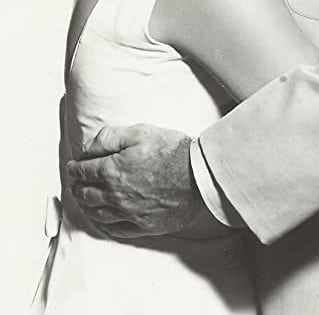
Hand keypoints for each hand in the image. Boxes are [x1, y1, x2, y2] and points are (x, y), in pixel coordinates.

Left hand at [66, 124, 203, 238]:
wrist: (199, 176)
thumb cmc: (173, 152)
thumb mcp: (140, 132)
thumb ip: (111, 137)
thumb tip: (90, 147)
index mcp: (113, 171)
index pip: (85, 171)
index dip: (76, 168)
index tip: (74, 166)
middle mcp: (116, 196)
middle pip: (87, 194)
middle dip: (78, 187)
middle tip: (75, 183)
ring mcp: (129, 214)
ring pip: (98, 214)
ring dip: (86, 206)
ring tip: (84, 201)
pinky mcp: (143, 226)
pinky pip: (116, 230)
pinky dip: (103, 225)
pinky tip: (102, 220)